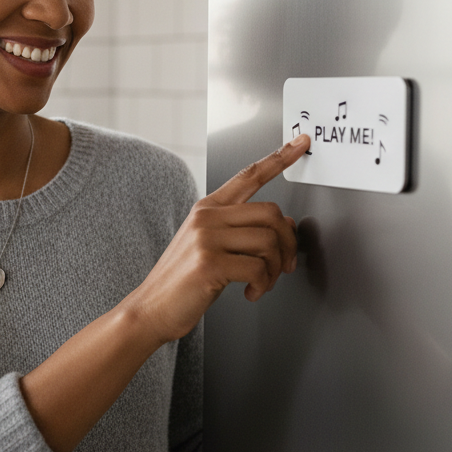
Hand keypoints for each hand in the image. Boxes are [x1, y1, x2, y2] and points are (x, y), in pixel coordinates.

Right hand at [124, 135, 308, 344]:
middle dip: (287, 244)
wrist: (151, 308)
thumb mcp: (209, 246)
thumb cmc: (182, 281)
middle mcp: (207, 217)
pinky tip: (250, 292)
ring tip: (262, 283)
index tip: (301, 143)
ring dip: (275, 269)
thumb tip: (285, 226)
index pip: (248, 176)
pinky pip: (258, 268)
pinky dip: (262, 285)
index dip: (279, 158)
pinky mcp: (209, 263)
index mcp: (207, 208)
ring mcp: (206, 238)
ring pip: (268, 241)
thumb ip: (242, 231)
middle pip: (271, 213)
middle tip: (285, 265)